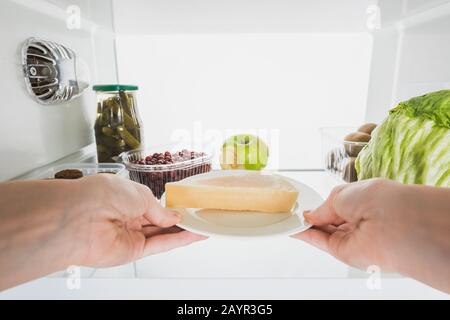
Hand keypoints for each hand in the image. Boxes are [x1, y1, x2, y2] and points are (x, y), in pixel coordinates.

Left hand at [71, 174, 205, 266]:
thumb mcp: (139, 193)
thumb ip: (159, 208)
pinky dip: (177, 241)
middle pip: (158, 221)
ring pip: (161, 234)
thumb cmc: (100, 195)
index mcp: (124, 199)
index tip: (187, 208)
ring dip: (182, 231)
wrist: (79, 217)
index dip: (170, 208)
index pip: (152, 205)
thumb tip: (173, 216)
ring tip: (202, 226)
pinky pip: (159, 245)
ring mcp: (129, 235)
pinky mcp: (132, 252)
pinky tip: (192, 235)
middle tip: (199, 218)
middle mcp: (126, 218)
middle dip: (179, 220)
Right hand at [292, 179, 449, 292]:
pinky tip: (292, 229)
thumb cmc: (377, 199)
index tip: (303, 206)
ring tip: (287, 219)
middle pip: (328, 221)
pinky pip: (320, 242)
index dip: (320, 207)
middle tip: (291, 212)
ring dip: (305, 226)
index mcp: (361, 201)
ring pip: (322, 232)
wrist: (395, 223)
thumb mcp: (341, 194)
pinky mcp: (343, 251)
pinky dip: (305, 236)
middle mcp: (357, 220)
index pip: (336, 206)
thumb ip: (323, 207)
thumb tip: (310, 215)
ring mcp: (350, 237)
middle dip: (311, 217)